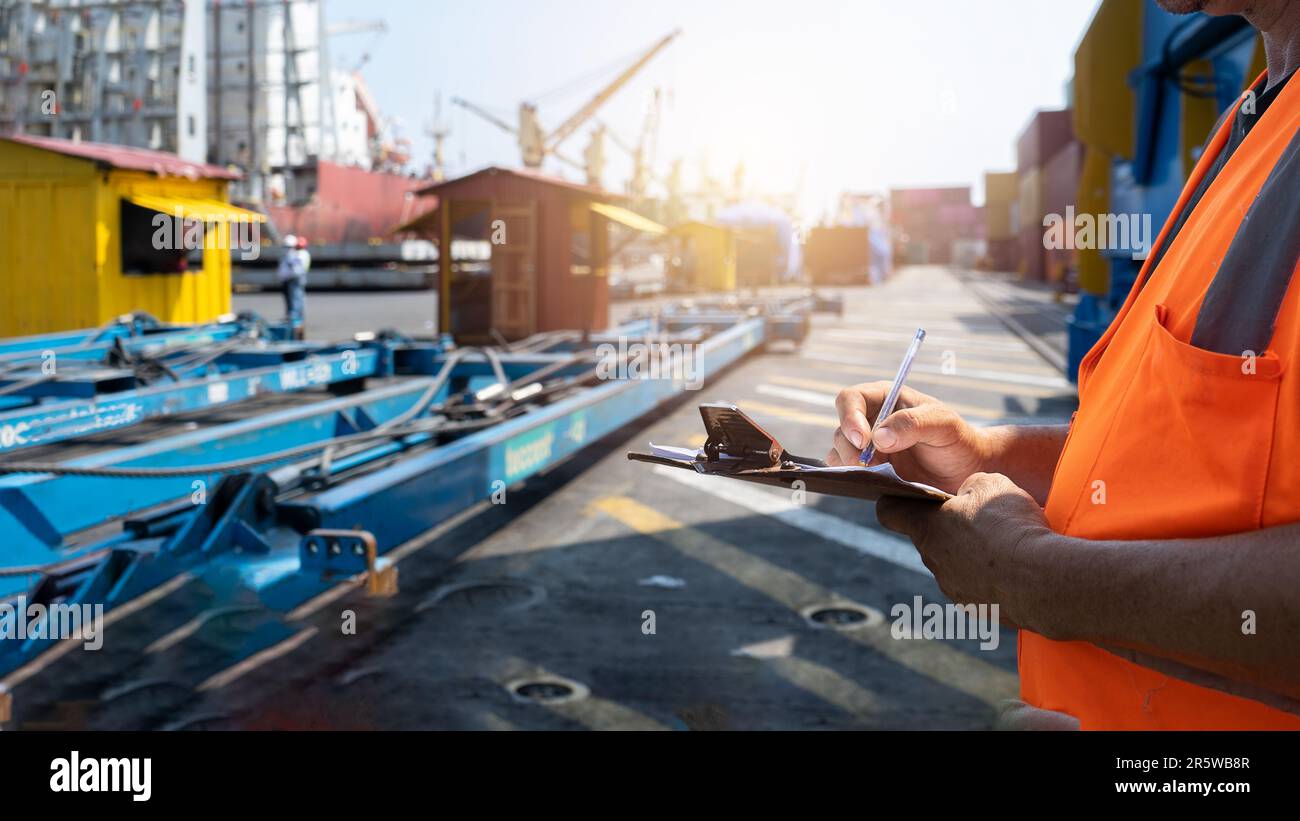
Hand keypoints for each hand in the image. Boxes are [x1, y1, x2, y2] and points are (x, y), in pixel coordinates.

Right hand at [828, 381, 989, 493]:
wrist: (967, 471)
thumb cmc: (958, 440)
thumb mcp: (944, 425)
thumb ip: (913, 424)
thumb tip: (878, 437)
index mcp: (885, 398)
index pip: (851, 399)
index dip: (850, 417)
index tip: (864, 440)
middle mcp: (871, 420)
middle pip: (842, 429)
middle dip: (850, 448)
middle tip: (868, 465)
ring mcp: (868, 447)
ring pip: (839, 451)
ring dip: (850, 464)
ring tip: (875, 474)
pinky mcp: (868, 470)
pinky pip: (845, 472)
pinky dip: (851, 477)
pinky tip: (871, 482)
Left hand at [875, 472, 1053, 631]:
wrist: (1042, 579)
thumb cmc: (1011, 527)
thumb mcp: (991, 484)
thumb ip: (969, 486)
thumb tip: (967, 496)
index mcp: (927, 528)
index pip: (889, 512)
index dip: (895, 501)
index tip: (906, 496)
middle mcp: (933, 562)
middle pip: (929, 538)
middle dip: (949, 527)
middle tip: (981, 518)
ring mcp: (953, 589)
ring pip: (955, 564)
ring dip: (972, 554)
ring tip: (1006, 545)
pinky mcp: (976, 609)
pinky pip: (978, 586)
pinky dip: (991, 578)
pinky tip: (1016, 569)